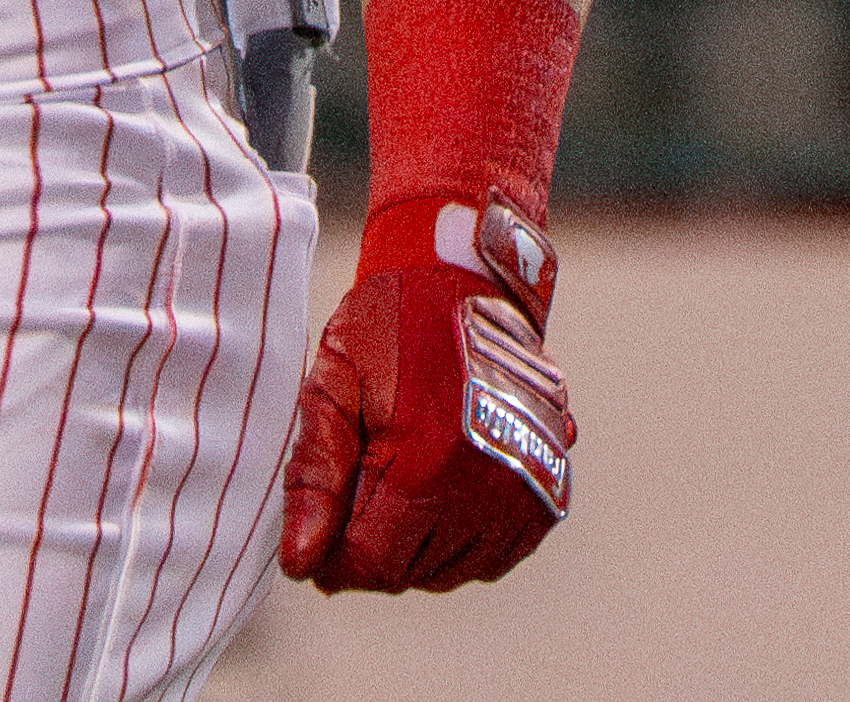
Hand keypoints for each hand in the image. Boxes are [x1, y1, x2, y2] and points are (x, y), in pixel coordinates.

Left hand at [278, 193, 571, 593]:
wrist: (468, 277)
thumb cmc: (391, 324)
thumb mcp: (333, 387)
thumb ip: (314, 480)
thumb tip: (301, 563)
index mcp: (425, 467)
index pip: (369, 567)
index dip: (332, 559)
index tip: (318, 532)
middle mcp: (484, 491)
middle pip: (408, 572)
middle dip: (371, 545)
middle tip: (359, 483)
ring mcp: (524, 493)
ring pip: (450, 570)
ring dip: (416, 544)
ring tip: (400, 478)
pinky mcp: (548, 489)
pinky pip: (494, 555)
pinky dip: (462, 539)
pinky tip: (441, 490)